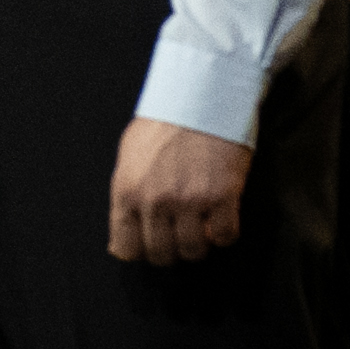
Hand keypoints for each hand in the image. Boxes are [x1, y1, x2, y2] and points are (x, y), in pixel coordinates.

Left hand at [103, 115, 249, 267]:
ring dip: (201, 243)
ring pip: (194, 251)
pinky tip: (223, 218)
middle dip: (172, 250)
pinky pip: (226, 237)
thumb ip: (126, 195)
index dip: (141, 250)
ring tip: (203, 226)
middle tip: (180, 235)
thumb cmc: (164, 120)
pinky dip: (226, 233)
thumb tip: (123, 234)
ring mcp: (190, 201)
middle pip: (162, 255)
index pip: (126, 248)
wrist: (201, 93)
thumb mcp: (129, 156)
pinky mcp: (223, 197)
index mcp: (127, 191)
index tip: (151, 244)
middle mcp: (155, 201)